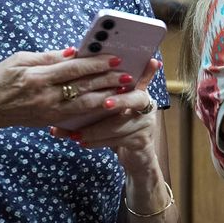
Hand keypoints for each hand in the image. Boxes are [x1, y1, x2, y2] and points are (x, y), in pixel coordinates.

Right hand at [0, 47, 131, 129]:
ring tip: (124, 89)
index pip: (73, 69)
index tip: (115, 58)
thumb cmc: (1, 80)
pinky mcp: (51, 120)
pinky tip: (108, 103)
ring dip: (107, 96)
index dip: (96, 64)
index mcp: (38, 78)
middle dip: (108, 80)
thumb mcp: (19, 60)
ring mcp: (49, 111)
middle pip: (84, 87)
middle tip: (128, 74)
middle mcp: (46, 96)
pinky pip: (77, 115)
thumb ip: (47, 56)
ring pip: (84, 104)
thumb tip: (73, 52)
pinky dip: (95, 109)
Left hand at [50, 57, 162, 172]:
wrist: (135, 154)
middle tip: (105, 103)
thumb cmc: (117, 123)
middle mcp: (148, 105)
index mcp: (140, 91)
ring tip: (75, 134)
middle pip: (136, 99)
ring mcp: (147, 124)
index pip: (142, 77)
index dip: (141, 72)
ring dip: (95, 130)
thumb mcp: (114, 105)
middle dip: (120, 101)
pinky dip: (97, 143)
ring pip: (120, 125)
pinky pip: (117, 141)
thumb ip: (105, 91)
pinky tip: (83, 143)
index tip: (124, 68)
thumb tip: (79, 69)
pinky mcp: (141, 141)